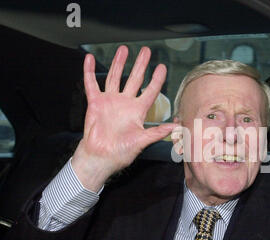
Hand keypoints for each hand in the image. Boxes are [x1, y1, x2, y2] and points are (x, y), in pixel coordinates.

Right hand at [72, 46, 177, 191]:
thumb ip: (158, 132)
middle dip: (140, 65)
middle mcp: (125, 103)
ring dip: (119, 63)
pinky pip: (91, 84)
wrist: (101, 157)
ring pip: (115, 77)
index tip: (162, 67)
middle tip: (146, 51)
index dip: (156, 79)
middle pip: (134, 79)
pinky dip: (89, 71)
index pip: (150, 91)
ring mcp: (110, 101)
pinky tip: (89, 59)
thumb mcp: (143, 141)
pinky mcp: (95, 103)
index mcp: (137, 111)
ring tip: (124, 49)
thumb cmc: (121, 152)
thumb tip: (177, 127)